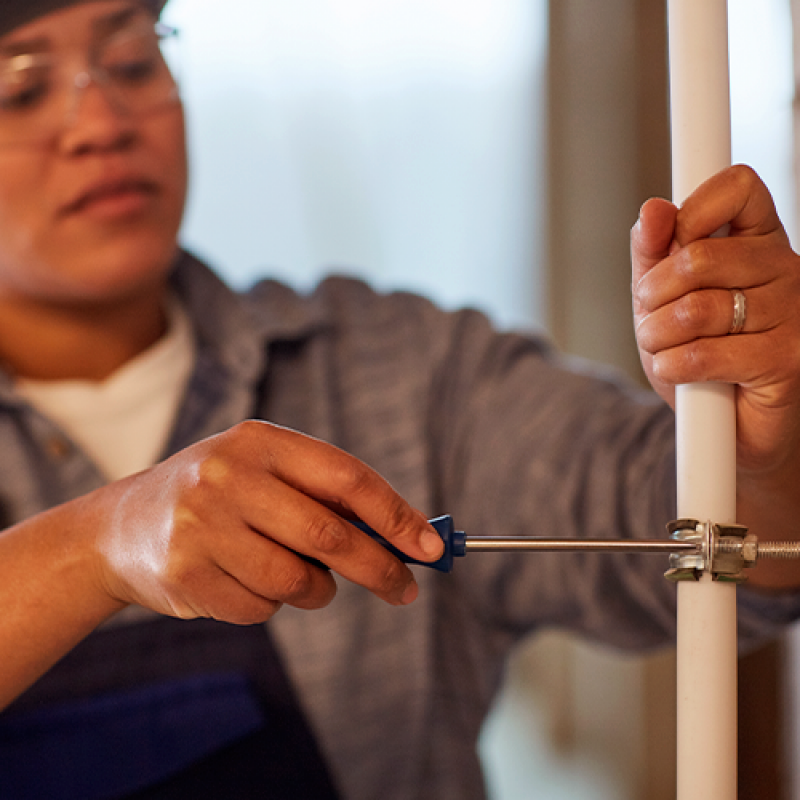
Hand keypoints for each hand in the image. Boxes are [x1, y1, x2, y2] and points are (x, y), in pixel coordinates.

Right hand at [94, 420, 442, 623]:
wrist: (121, 526)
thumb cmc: (221, 498)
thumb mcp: (267, 476)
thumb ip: (328, 499)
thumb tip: (406, 539)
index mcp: (260, 440)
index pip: (347, 478)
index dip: (397, 516)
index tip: (432, 547)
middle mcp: (228, 476)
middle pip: (330, 535)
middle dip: (379, 568)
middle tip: (406, 590)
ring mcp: (202, 525)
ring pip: (298, 581)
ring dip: (316, 590)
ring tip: (297, 576)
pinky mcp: (185, 573)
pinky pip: (261, 609)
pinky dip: (270, 605)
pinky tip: (241, 579)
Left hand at [631, 165, 799, 476]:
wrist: (731, 428)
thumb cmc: (700, 354)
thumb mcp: (664, 298)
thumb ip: (655, 253)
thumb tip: (654, 209)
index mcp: (759, 240)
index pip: (738, 188)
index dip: (693, 211)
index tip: (672, 249)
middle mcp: (784, 268)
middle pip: (700, 256)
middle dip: (653, 294)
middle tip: (652, 318)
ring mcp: (791, 314)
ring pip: (695, 309)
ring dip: (657, 336)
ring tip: (665, 348)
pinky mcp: (785, 360)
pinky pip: (704, 354)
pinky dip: (672, 366)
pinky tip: (678, 372)